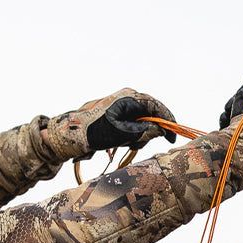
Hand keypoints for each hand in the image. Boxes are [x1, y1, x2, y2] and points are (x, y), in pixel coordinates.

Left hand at [46, 89, 176, 159]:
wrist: (69, 134)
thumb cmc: (94, 132)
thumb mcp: (123, 134)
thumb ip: (144, 131)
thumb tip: (160, 130)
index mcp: (129, 97)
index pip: (157, 106)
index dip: (168, 121)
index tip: (173, 135)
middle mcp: (126, 97)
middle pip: (150, 114)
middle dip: (149, 131)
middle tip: (141, 145)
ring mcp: (120, 104)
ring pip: (140, 121)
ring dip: (138, 135)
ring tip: (125, 145)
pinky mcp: (115, 113)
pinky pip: (131, 124)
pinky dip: (130, 135)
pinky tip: (119, 143)